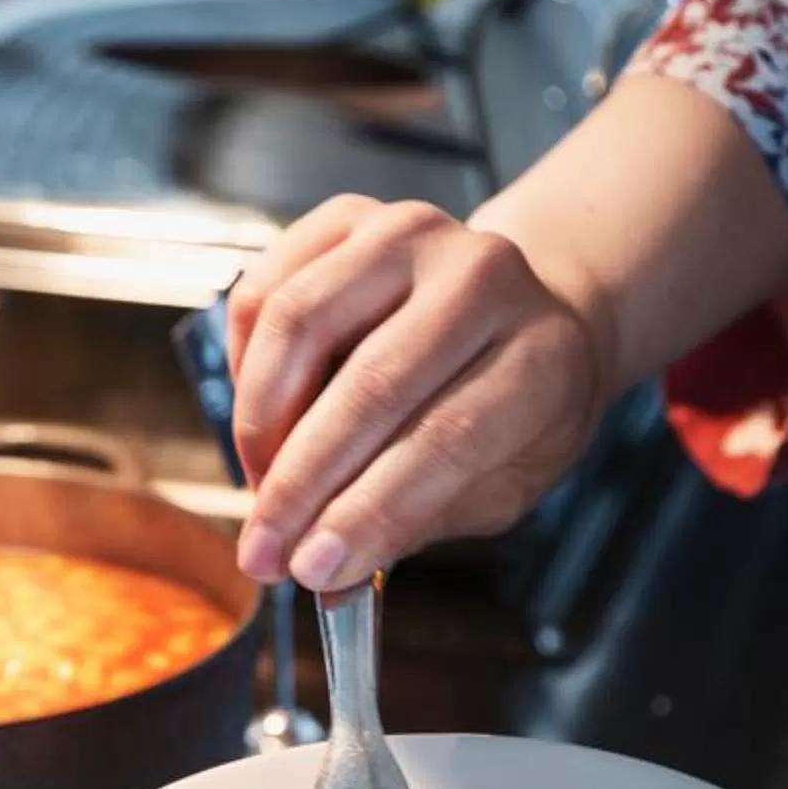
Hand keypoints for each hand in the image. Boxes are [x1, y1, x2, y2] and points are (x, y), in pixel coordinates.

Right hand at [225, 197, 610, 587]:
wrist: (523, 316)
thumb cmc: (512, 413)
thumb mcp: (500, 485)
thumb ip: (419, 522)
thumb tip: (326, 570)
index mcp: (542, 354)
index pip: (446, 438)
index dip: (369, 509)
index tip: (313, 569)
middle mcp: (482, 275)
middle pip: (370, 385)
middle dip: (301, 483)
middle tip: (263, 552)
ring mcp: (411, 232)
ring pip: (300, 324)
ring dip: (260, 422)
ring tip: (262, 484)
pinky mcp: (350, 218)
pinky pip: (265, 290)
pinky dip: (245, 363)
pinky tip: (263, 416)